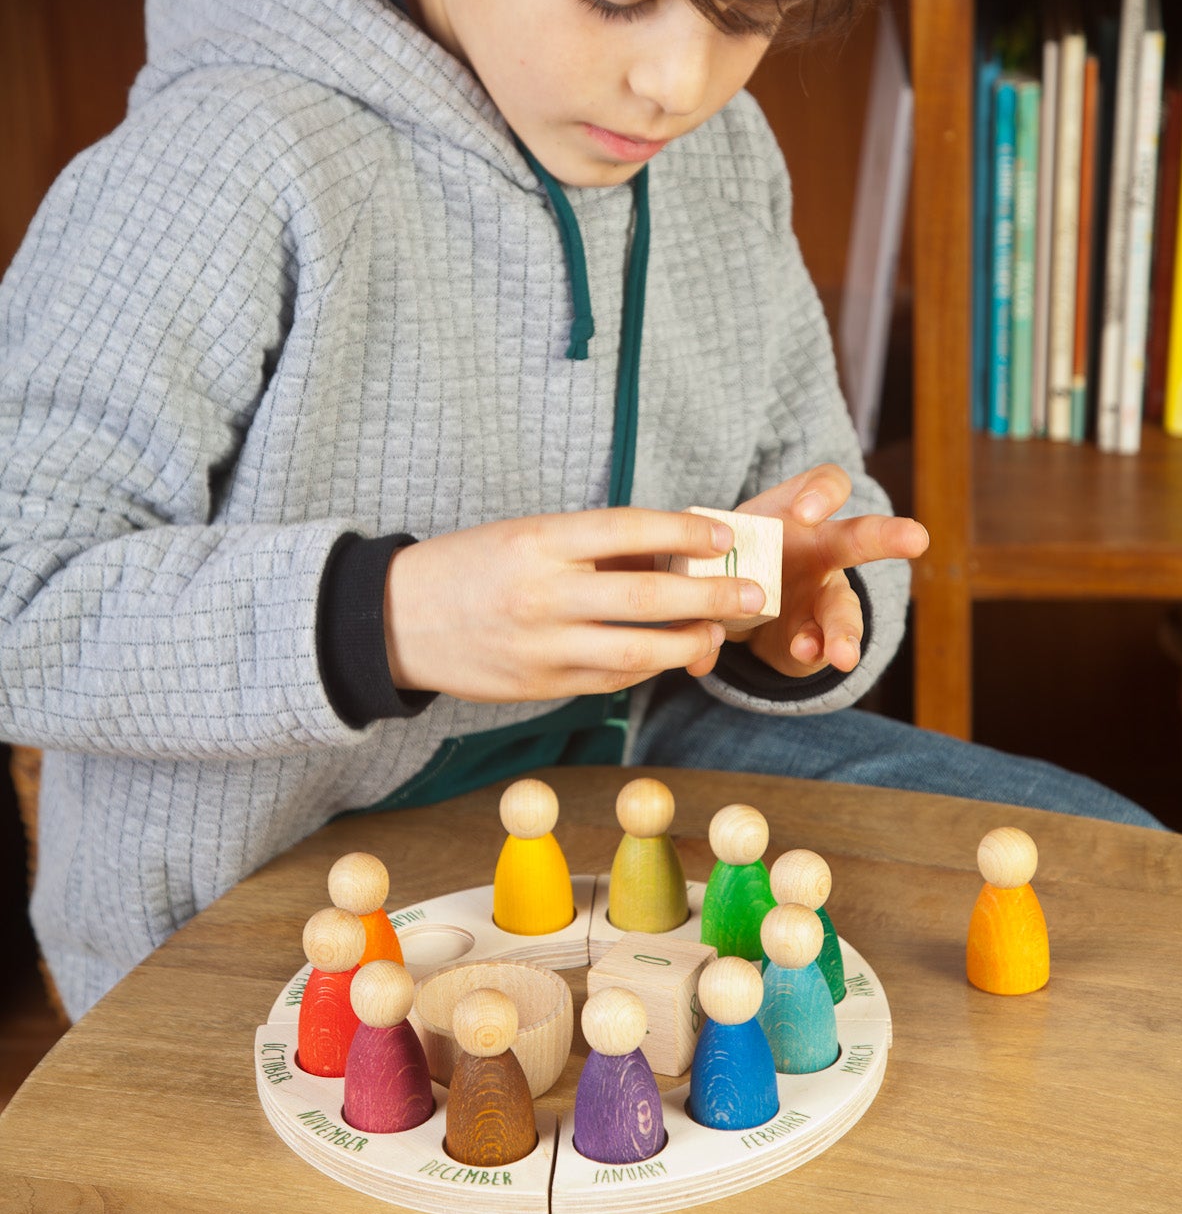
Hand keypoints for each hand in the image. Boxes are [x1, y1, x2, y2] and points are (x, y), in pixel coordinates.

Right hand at [382, 509, 764, 701]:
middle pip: (645, 595)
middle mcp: (541, 594)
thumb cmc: (471, 566)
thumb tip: (672, 552)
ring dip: (686, 644)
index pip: (626, 528)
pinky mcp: (539, 686)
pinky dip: (644, 668)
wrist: (396, 620)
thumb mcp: (523, 536)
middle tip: (753, 595)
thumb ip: (589, 547)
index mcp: (537, 542)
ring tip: (715, 634)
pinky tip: (665, 655)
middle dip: (709, 595)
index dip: (683, 529)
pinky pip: (608, 680)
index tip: (724, 533)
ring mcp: (540, 646)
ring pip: (635, 651)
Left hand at [686, 464, 929, 680]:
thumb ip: (700, 575)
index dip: (822, 494)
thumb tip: (691, 621)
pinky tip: (807, 656)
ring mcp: (823, 598)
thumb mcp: (711, 551)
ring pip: (844, 609)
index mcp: (796, 514)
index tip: (807, 512)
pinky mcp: (816, 638)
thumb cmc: (728, 557)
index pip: (826, 484)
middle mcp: (821, 552)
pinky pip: (820, 646)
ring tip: (841, 654)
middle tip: (916, 538)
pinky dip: (812, 653)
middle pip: (859, 538)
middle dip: (888, 536)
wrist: (731, 604)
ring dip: (843, 631)